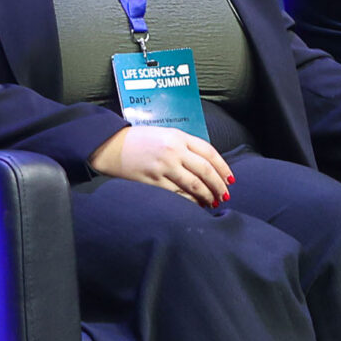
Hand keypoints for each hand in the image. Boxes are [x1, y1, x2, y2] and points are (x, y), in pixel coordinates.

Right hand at [91, 124, 232, 208]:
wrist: (110, 146)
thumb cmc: (138, 140)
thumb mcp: (164, 134)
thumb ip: (184, 145)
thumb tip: (205, 165)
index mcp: (178, 137)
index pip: (209, 152)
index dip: (223, 167)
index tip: (230, 179)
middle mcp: (174, 151)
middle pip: (206, 171)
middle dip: (219, 185)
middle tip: (226, 195)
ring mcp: (164, 167)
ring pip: (195, 185)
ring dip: (208, 196)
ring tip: (214, 202)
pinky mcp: (154, 182)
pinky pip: (179, 195)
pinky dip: (191, 202)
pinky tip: (197, 206)